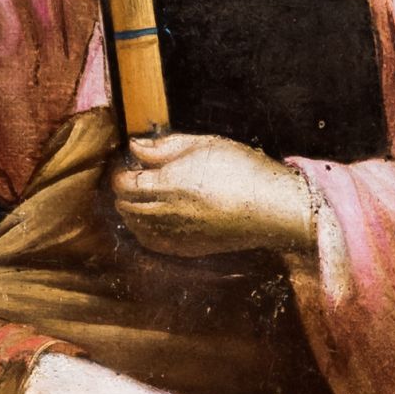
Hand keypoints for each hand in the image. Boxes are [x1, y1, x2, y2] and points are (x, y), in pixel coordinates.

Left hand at [112, 131, 317, 265]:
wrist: (273, 207)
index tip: (130, 164)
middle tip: (135, 177)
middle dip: (123, 191)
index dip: (121, 171)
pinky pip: (152, 243)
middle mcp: (167, 212)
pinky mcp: (188, 248)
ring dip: (131, 210)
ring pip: (135, 226)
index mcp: (168, 183)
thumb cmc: (243, 170)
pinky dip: (144, 230)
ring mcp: (176, 234)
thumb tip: (135, 146)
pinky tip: (153, 219)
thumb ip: (164, 146)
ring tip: (144, 196)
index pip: (123, 183)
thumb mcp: (204, 144)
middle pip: (124, 206)